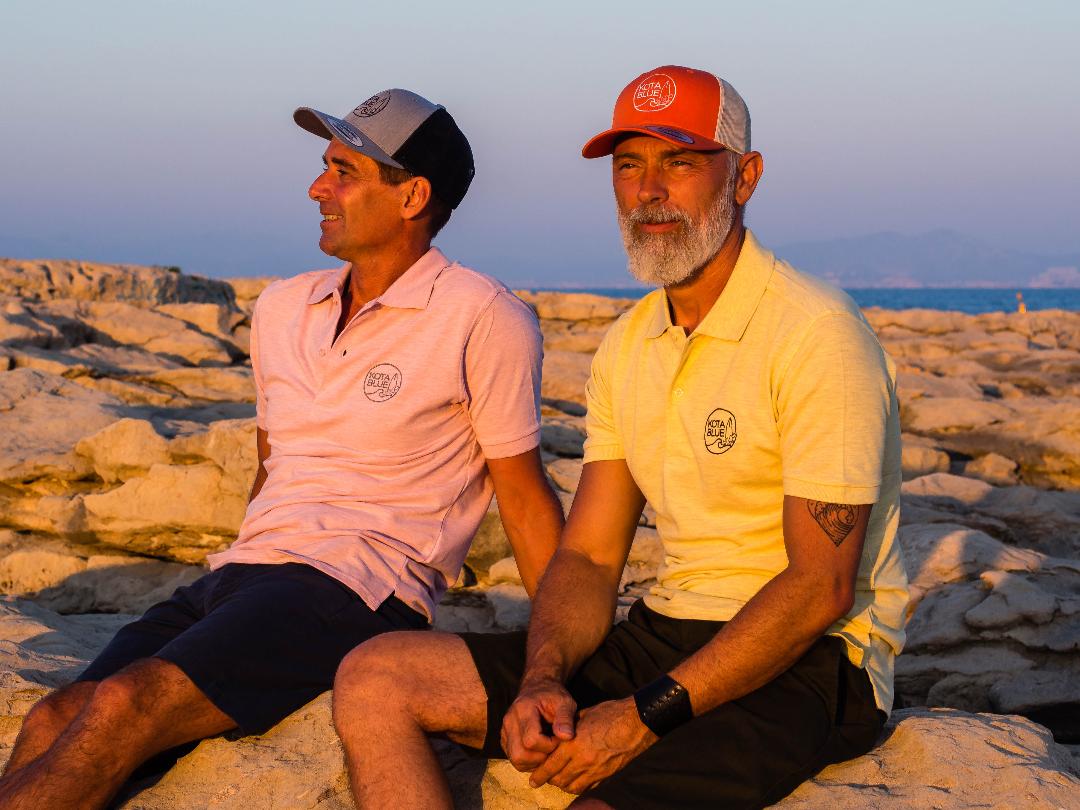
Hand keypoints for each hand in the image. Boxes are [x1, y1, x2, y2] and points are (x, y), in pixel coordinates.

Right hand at [500, 678, 576, 771]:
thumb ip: (566, 718)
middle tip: (554, 748)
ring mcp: (505, 731)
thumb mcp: (564, 702)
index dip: (549, 745)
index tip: (560, 738)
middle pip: (519, 755)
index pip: (531, 740)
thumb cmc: (553, 696)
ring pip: (516, 760)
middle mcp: (509, 721)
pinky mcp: (505, 740)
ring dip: (535, 762)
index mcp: (523, 709)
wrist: (537, 688)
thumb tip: (567, 736)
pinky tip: (541, 751)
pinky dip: (529, 761)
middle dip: (540, 758)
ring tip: (548, 749)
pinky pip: (515, 760)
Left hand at [527, 697, 656, 793]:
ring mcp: (595, 770)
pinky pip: (586, 787)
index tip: (532, 779)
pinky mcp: (606, 775)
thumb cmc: (610, 714)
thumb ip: (569, 730)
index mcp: (574, 744)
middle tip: (543, 778)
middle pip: (558, 779)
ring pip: (571, 786)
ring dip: (562, 784)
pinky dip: (577, 786)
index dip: (539, 774)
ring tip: (558, 780)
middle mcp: (582, 760)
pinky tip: (574, 781)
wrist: (636, 723)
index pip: (550, 765)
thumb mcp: (584, 716)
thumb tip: (558, 736)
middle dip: (548, 780)